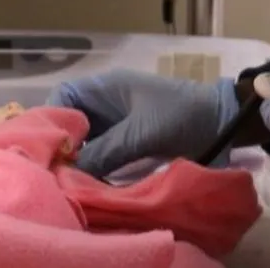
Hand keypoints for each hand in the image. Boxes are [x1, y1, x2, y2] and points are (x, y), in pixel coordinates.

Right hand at [46, 70, 239, 177]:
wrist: (220, 122)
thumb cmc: (181, 116)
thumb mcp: (141, 133)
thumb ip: (104, 150)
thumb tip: (68, 171)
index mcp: (108, 86)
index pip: (64, 94)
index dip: (51, 116)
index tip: (49, 146)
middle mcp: (108, 101)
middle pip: (71, 119)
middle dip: (62, 143)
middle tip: (54, 172)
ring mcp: (117, 120)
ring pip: (84, 138)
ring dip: (77, 158)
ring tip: (69, 181)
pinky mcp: (128, 139)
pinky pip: (100, 151)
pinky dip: (93, 165)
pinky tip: (88, 183)